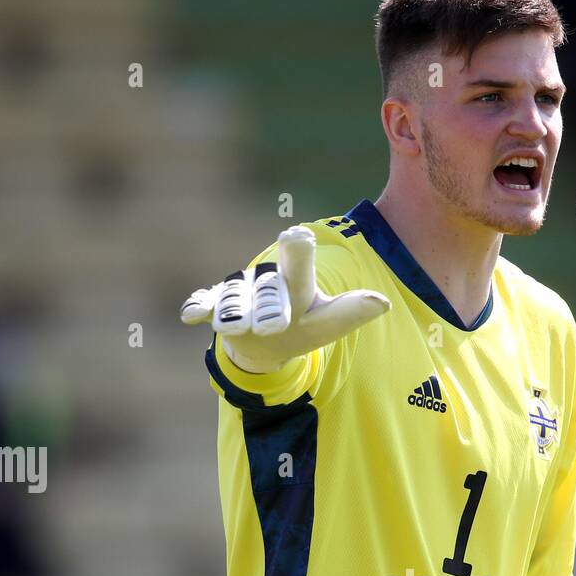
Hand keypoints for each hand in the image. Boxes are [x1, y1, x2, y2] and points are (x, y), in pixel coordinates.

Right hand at [180, 225, 389, 373]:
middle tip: (275, 325)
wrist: (266, 339)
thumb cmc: (302, 325)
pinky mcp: (216, 306)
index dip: (298, 251)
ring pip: (234, 299)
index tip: (297, 236)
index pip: (300, 264)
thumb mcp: (328, 323)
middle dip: (267, 305)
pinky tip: (191, 314)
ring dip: (232, 311)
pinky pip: (205, 302)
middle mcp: (266, 281)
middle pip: (265, 290)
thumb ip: (350, 312)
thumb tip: (383, 303)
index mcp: (296, 280)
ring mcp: (240, 294)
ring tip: (233, 327)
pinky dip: (198, 306)